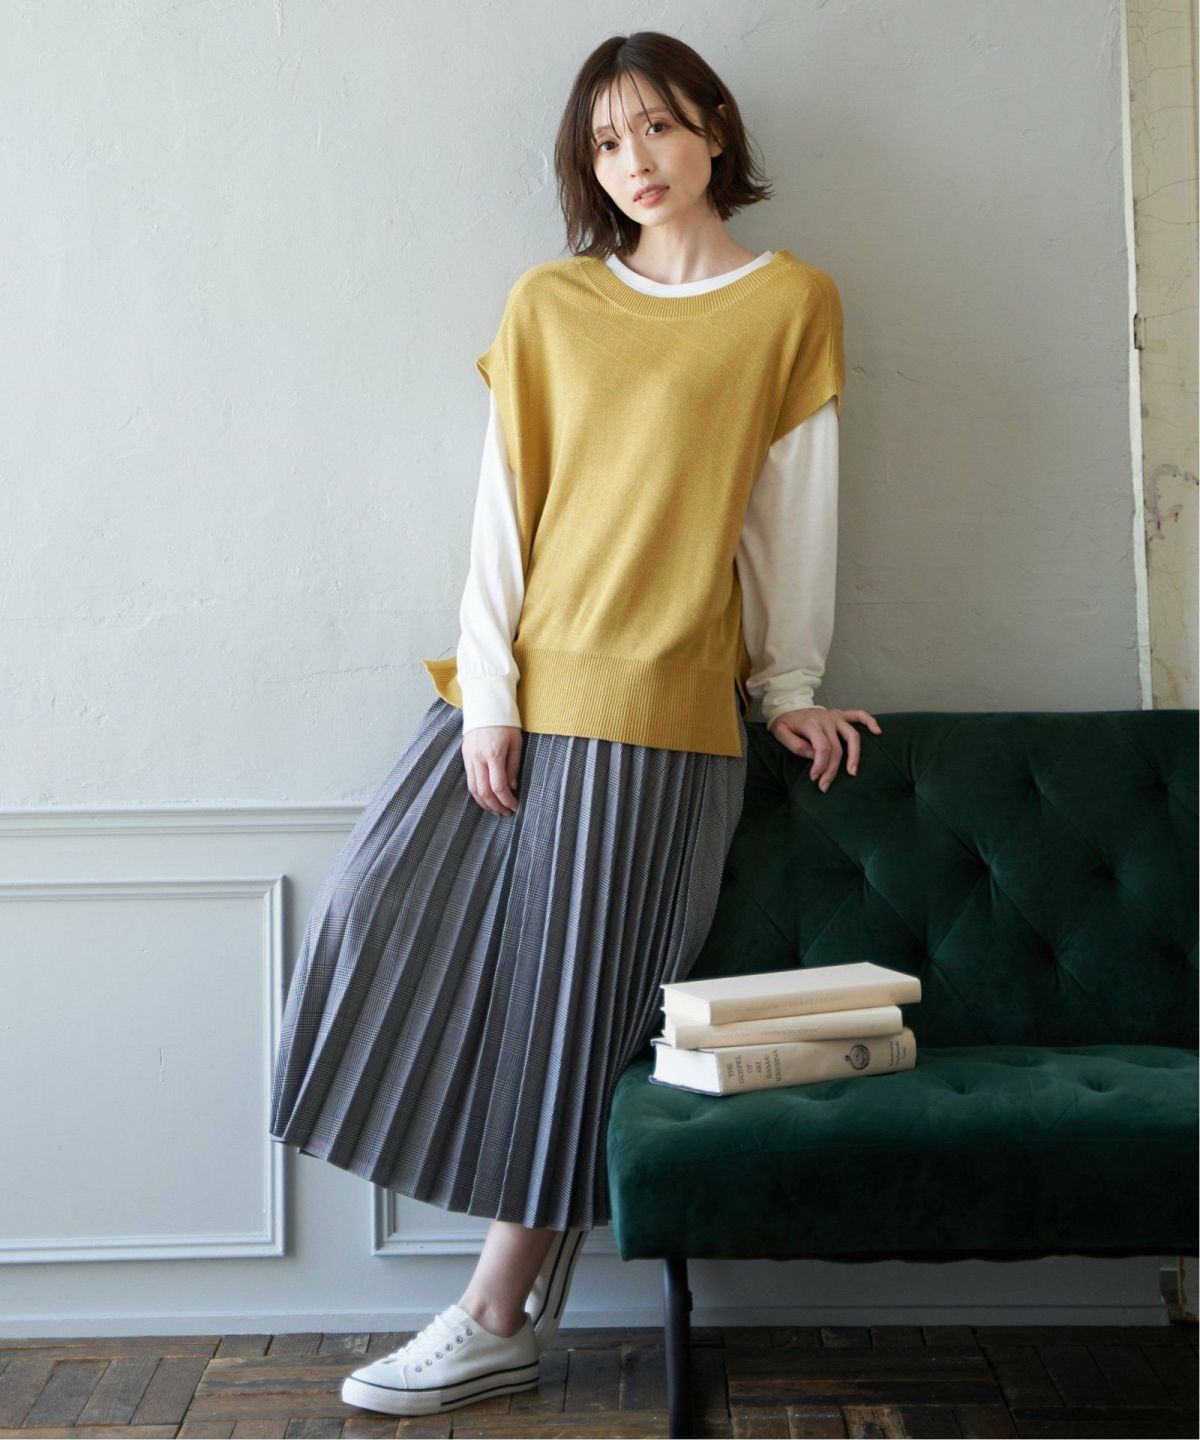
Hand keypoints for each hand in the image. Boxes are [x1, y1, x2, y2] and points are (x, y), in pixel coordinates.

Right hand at [462, 725, 522, 814]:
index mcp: (493, 754)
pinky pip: (469, 780)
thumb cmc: (505, 723)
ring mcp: (469, 758)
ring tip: (496, 810)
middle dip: (495, 806)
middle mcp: (478, 758)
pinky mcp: (465, 756)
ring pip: (473, 789)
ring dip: (484, 803)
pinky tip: (486, 798)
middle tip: (506, 813)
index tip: (515, 807)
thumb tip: (512, 787)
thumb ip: (514, 765)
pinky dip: (477, 793)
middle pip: (484, 791)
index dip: (506, 800)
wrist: (485, 706)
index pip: (498, 786)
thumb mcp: (516, 742)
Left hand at [767, 707, 882, 792]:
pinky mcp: (841, 714)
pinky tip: (878, 732)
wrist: (787, 706)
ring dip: (855, 755)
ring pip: (852, 735)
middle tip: (825, 786)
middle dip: (832, 770)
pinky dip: (870, 722)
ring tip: (852, 772)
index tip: (815, 778)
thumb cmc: (785, 722)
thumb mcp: (780, 732)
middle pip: (837, 748)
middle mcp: (827, 719)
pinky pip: (859, 715)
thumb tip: (814, 755)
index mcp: (811, 724)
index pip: (822, 748)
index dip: (821, 766)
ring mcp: (835, 716)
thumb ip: (795, 745)